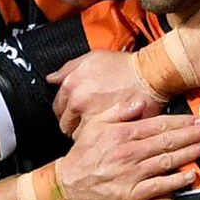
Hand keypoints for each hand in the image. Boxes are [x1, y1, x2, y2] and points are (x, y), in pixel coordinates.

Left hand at [49, 50, 164, 135]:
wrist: (148, 75)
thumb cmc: (125, 66)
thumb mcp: (92, 58)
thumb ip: (68, 69)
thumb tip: (52, 78)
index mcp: (71, 85)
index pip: (57, 107)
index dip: (65, 111)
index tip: (72, 113)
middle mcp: (78, 102)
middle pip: (65, 124)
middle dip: (73, 124)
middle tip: (85, 122)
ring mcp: (91, 118)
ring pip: (78, 136)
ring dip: (85, 134)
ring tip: (96, 129)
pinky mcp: (106, 129)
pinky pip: (95, 141)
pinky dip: (98, 139)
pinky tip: (104, 133)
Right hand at [55, 100, 199, 199]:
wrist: (67, 186)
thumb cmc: (83, 155)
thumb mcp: (94, 127)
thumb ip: (117, 112)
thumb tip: (139, 101)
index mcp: (122, 134)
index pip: (158, 125)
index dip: (181, 122)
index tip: (198, 120)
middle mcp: (129, 153)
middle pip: (167, 141)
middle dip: (192, 135)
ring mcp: (131, 175)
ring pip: (166, 161)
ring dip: (189, 154)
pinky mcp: (131, 195)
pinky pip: (158, 186)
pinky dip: (176, 181)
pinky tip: (190, 176)